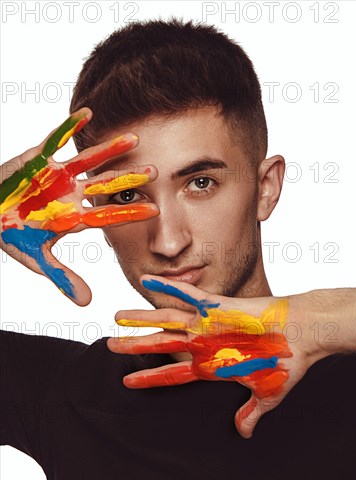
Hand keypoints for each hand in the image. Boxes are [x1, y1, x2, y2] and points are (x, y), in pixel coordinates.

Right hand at [0, 108, 158, 304]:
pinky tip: (87, 114)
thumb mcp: (36, 259)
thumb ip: (62, 277)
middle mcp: (73, 194)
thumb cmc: (11, 234)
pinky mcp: (39, 159)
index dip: (131, 213)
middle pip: (106, 185)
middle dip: (128, 180)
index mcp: (75, 217)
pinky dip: (68, 128)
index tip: (155, 210)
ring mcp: (58, 175)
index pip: (109, 215)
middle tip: (154, 173)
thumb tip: (87, 304)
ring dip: (109, 150)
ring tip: (133, 138)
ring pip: (88, 160)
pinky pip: (55, 140)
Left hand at [108, 276, 313, 437]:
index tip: (127, 382)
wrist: (302, 334)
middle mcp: (203, 342)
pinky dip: (167, 287)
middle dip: (135, 345)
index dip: (149, 378)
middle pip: (161, 344)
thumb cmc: (286, 363)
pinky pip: (188, 295)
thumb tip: (244, 433)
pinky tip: (146, 280)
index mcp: (211, 364)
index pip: (172, 374)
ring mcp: (208, 323)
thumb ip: (250, 412)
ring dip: (141, 318)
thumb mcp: (266, 394)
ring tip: (116, 317)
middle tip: (108, 345)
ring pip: (166, 319)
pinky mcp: (218, 306)